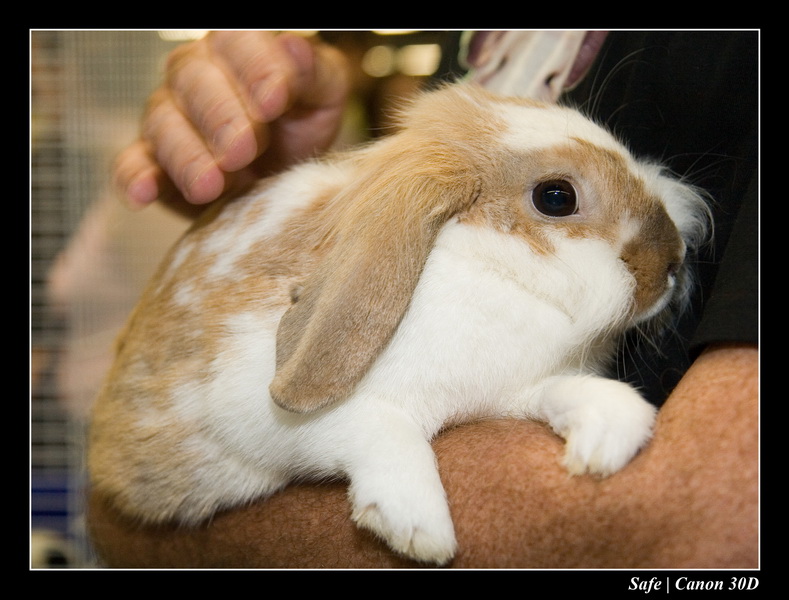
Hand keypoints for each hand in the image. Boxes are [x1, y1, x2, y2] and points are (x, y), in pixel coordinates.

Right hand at [112, 31, 349, 212]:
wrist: (286, 178)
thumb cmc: (302, 127)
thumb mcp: (324, 98)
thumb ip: (315, 73)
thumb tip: (293, 47)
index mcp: (237, 49)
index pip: (237, 42)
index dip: (256, 70)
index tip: (275, 103)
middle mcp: (195, 75)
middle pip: (194, 81)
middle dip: (221, 118)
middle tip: (244, 151)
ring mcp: (169, 117)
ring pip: (163, 124)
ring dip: (187, 156)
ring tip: (211, 186)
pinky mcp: (153, 162)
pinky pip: (132, 164)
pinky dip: (136, 179)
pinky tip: (144, 194)